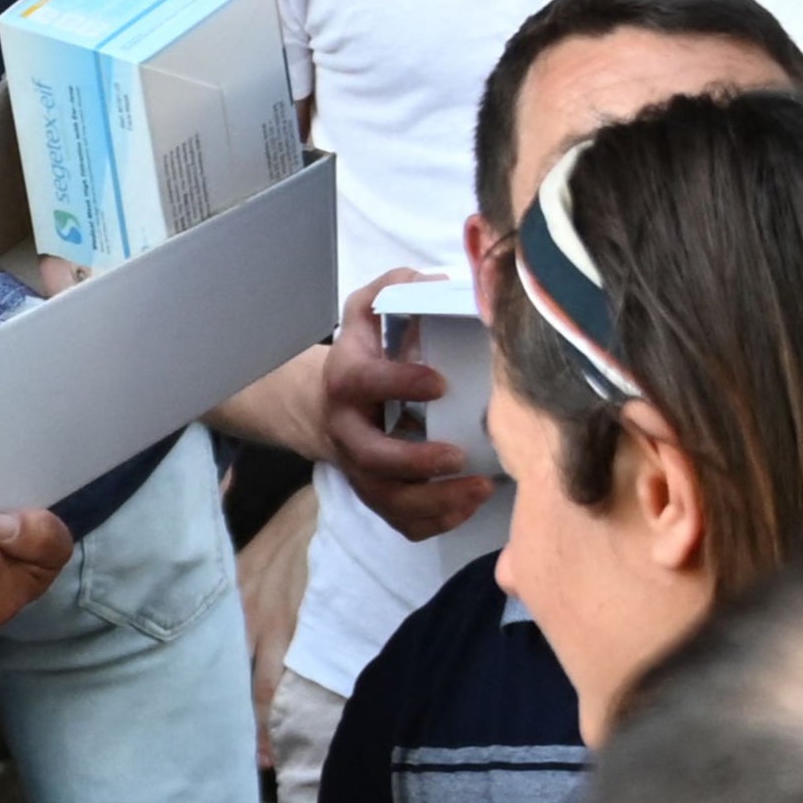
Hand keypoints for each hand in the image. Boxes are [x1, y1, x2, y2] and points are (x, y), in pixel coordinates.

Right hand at [320, 275, 495, 542]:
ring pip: (388, 500)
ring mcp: (360, 470)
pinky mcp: (376, 495)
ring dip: (434, 502)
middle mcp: (348, 431)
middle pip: (371, 457)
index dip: (399, 382)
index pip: (365, 382)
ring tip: (480, 489)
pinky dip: (435, 521)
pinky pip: (401, 522)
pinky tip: (468, 505)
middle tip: (459, 455)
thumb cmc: (362, 354)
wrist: (323, 406)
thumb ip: (396, 290)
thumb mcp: (367, 312)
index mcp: (346, 380)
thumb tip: (439, 281)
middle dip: (415, 462)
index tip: (440, 382)